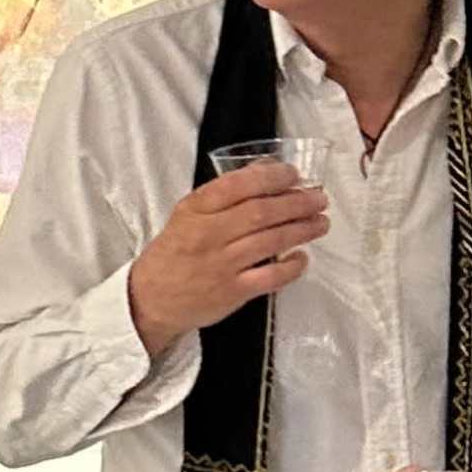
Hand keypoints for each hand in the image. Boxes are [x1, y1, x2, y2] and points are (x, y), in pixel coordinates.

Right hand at [124, 163, 327, 351]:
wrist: (151, 300)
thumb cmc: (173, 254)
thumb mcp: (186, 216)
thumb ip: (222, 196)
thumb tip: (265, 171)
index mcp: (195, 210)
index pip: (237, 185)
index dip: (270, 177)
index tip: (292, 174)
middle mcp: (209, 234)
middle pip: (261, 212)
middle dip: (297, 203)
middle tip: (319, 199)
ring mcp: (222, 264)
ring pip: (271, 241)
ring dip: (302, 229)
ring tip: (320, 222)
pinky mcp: (233, 292)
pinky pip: (271, 276)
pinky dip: (292, 266)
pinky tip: (303, 257)